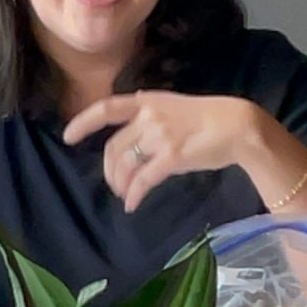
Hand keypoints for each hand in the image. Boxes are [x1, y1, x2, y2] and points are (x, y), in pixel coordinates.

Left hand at [63, 91, 262, 212]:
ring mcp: (159, 136)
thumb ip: (153, 114)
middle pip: (114, 147)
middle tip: (115, 184)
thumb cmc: (211, 117)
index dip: (84, 122)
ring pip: (126, 165)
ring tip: (125, 195)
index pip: (107, 108)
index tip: (68, 137)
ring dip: (121, 184)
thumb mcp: (175, 106)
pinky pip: (143, 180)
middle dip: (110, 170)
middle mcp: (149, 117)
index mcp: (148, 101)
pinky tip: (132, 205)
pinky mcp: (171, 157)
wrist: (238, 125)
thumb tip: (137, 122)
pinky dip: (134, 195)